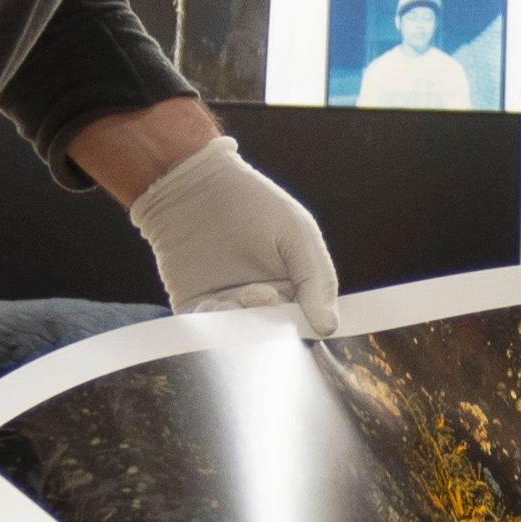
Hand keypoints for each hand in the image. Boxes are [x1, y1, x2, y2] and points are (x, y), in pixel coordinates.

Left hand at [124, 134, 345, 331]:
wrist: (192, 184)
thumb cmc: (253, 201)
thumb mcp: (297, 233)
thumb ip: (316, 280)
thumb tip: (328, 328)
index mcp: (296, 287)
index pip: (308, 322)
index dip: (304, 327)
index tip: (300, 321)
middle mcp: (264, 302)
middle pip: (273, 335)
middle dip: (270, 326)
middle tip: (261, 296)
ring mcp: (230, 306)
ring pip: (240, 336)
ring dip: (240, 326)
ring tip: (237, 295)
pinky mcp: (198, 307)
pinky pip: (207, 331)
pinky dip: (211, 325)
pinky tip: (212, 302)